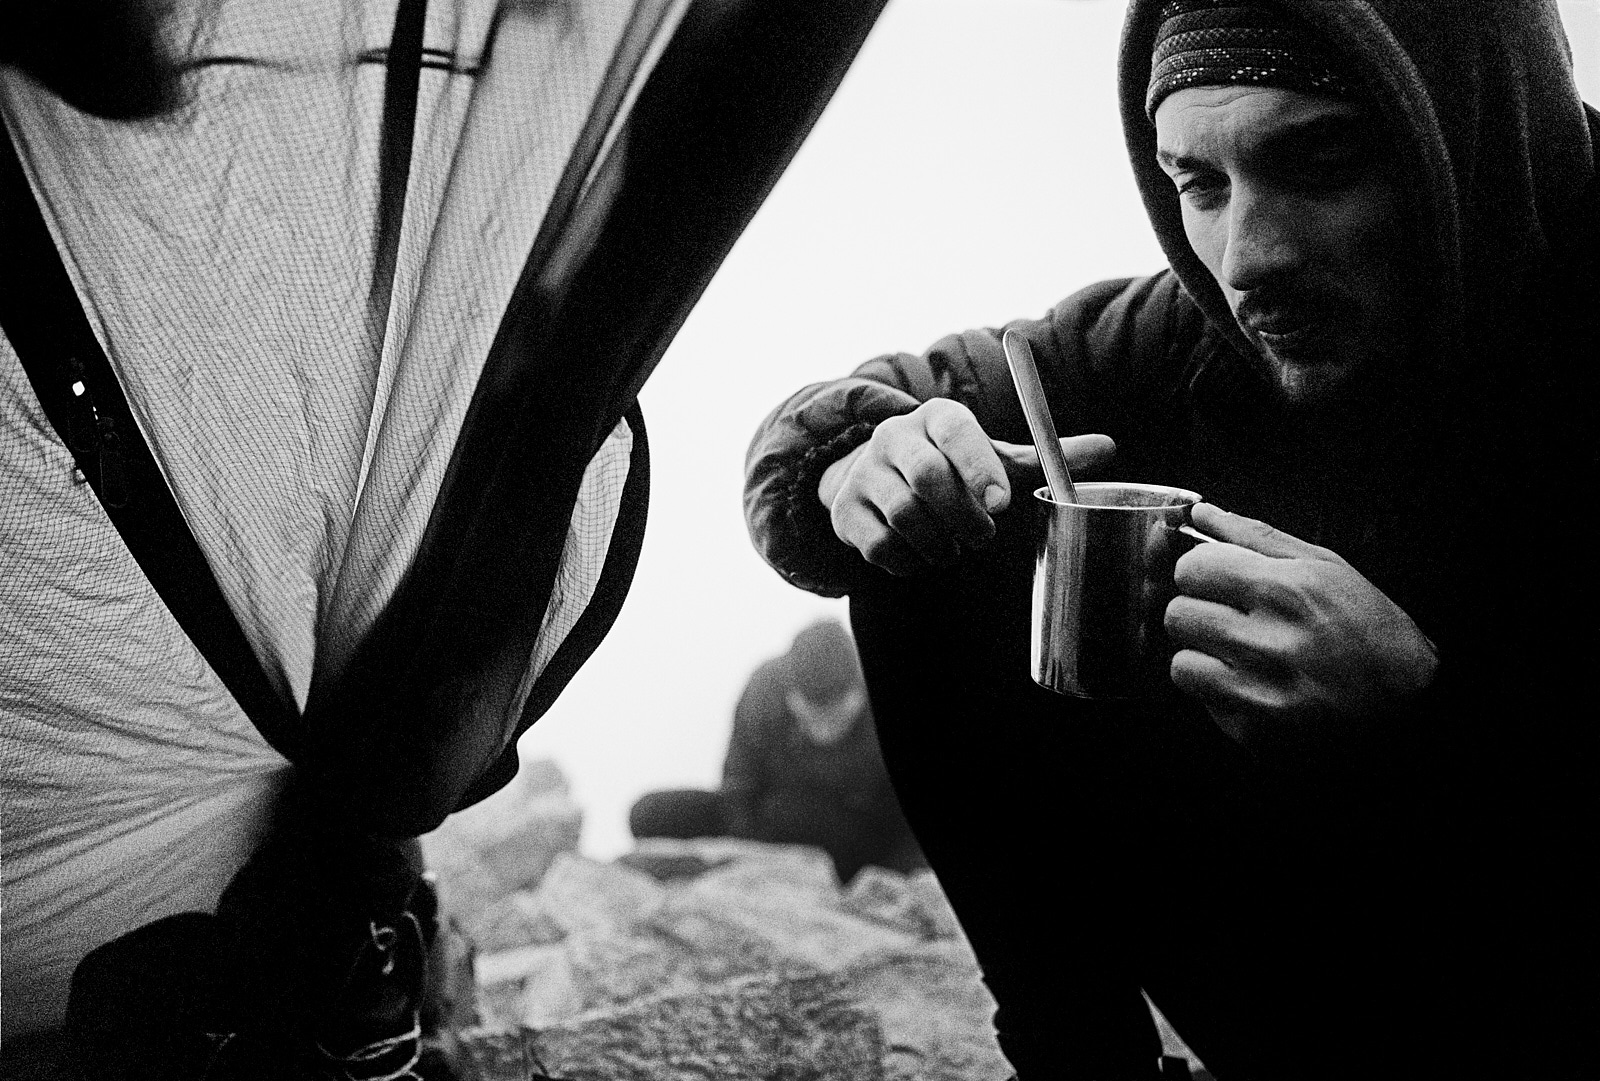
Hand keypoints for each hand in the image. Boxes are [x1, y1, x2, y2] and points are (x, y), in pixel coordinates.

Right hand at [818, 398, 1114, 575]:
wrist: (878, 475)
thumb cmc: (953, 466)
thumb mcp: (996, 457)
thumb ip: (1045, 458)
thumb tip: (1110, 448)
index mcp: (937, 416)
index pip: (957, 432)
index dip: (980, 468)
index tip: (1002, 506)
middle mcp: (894, 436)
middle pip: (927, 477)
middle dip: (963, 517)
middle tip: (983, 536)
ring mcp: (863, 473)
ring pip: (904, 516)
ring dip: (940, 542)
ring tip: (954, 546)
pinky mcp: (845, 511)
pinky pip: (881, 546)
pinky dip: (911, 561)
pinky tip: (925, 554)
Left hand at [1165, 504, 1437, 748]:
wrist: (1412, 707)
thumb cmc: (1371, 631)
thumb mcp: (1326, 568)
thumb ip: (1256, 536)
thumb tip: (1201, 512)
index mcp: (1287, 591)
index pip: (1191, 569)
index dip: (1200, 573)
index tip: (1217, 581)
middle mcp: (1270, 642)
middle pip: (1178, 616)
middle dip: (1198, 613)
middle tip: (1230, 620)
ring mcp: (1261, 694)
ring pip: (1181, 665)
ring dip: (1203, 658)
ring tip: (1241, 657)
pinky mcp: (1256, 733)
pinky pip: (1205, 705)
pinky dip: (1222, 696)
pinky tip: (1258, 688)